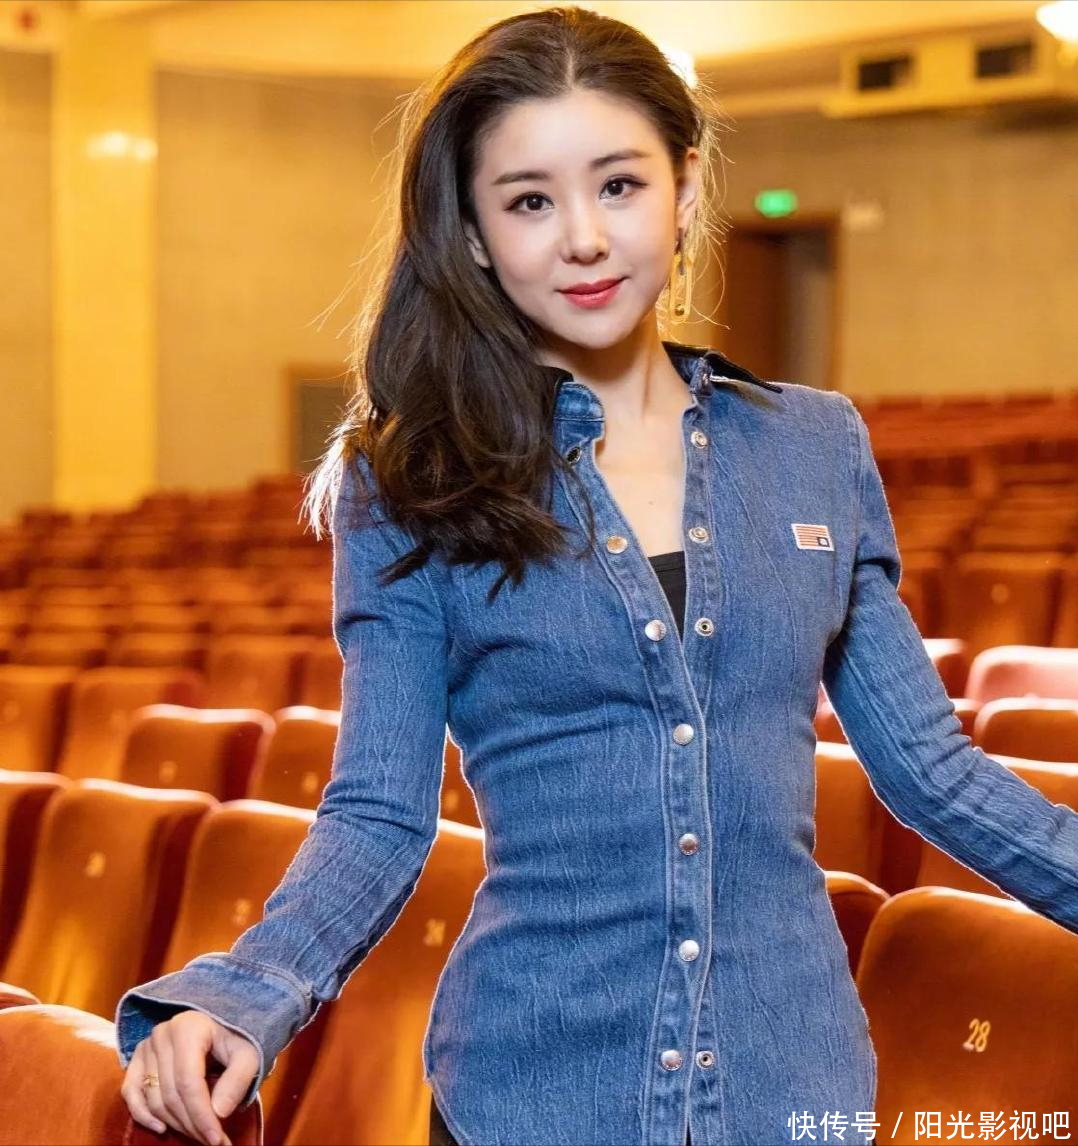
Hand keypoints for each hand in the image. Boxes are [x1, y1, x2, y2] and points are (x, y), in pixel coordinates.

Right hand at [120, 1010, 258, 1145]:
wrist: (218, 1024)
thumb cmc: (236, 1037)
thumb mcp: (249, 1053)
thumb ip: (238, 1079)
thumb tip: (219, 1113)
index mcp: (188, 1028)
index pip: (189, 1083)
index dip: (202, 1115)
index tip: (217, 1139)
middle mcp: (161, 1034)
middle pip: (171, 1094)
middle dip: (192, 1124)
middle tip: (212, 1141)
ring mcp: (145, 1046)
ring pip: (154, 1099)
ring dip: (175, 1124)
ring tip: (198, 1135)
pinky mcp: (137, 1058)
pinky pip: (130, 1092)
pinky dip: (143, 1115)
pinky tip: (162, 1128)